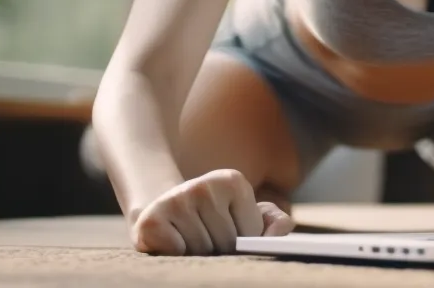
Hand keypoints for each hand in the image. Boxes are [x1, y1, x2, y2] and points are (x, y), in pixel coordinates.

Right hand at [130, 169, 294, 255]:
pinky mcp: (153, 220)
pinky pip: (178, 251)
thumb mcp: (246, 213)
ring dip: (198, 251)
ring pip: (203, 250)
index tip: (227, 228)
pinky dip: (176, 253)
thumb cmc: (213, 216)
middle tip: (205, 234)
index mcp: (232, 180)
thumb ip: (274, 222)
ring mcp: (177, 200)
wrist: (163, 209)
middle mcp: (204, 185)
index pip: (252, 232)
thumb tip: (280, 233)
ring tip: (189, 236)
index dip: (242, 240)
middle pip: (227, 242)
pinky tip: (172, 240)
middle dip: (220, 248)